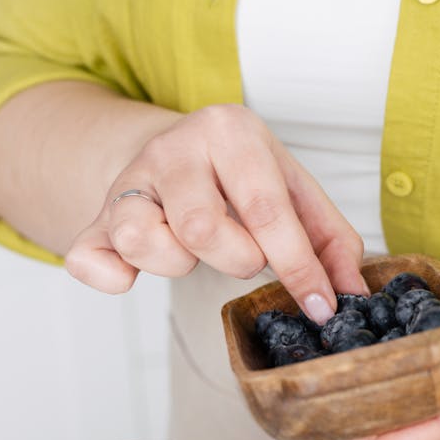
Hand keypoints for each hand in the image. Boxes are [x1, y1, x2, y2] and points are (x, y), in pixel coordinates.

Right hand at [65, 104, 365, 319]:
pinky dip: (110, 278)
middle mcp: (172, 148)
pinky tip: (132, 274)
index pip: (266, 209)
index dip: (298, 267)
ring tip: (191, 250)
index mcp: (229, 131)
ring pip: (143, 241)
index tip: (320, 307)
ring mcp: (128, 184)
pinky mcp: (95, 218)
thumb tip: (351, 294)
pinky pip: (87, 259)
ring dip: (176, 265)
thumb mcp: (294, 190)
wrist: (176, 152)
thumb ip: (330, 239)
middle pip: (202, 228)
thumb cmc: (242, 179)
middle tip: (243, 252)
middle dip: (236, 259)